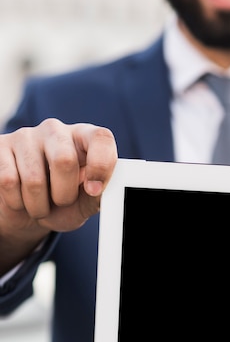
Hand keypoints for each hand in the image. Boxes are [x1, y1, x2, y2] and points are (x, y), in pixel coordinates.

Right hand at [0, 118, 117, 272]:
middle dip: (64, 194)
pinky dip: (18, 202)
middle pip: (65, 160)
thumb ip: (101, 195)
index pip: (101, 138)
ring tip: (40, 205)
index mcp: (84, 138)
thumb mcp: (86, 202)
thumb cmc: (62, 202)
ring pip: (35, 179)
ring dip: (39, 206)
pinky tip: (21, 199)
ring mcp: (26, 136)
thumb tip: (106, 189)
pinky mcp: (1, 147)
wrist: (27, 211)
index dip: (101, 166)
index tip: (94, 190)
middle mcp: (56, 130)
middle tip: (61, 202)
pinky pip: (9, 182)